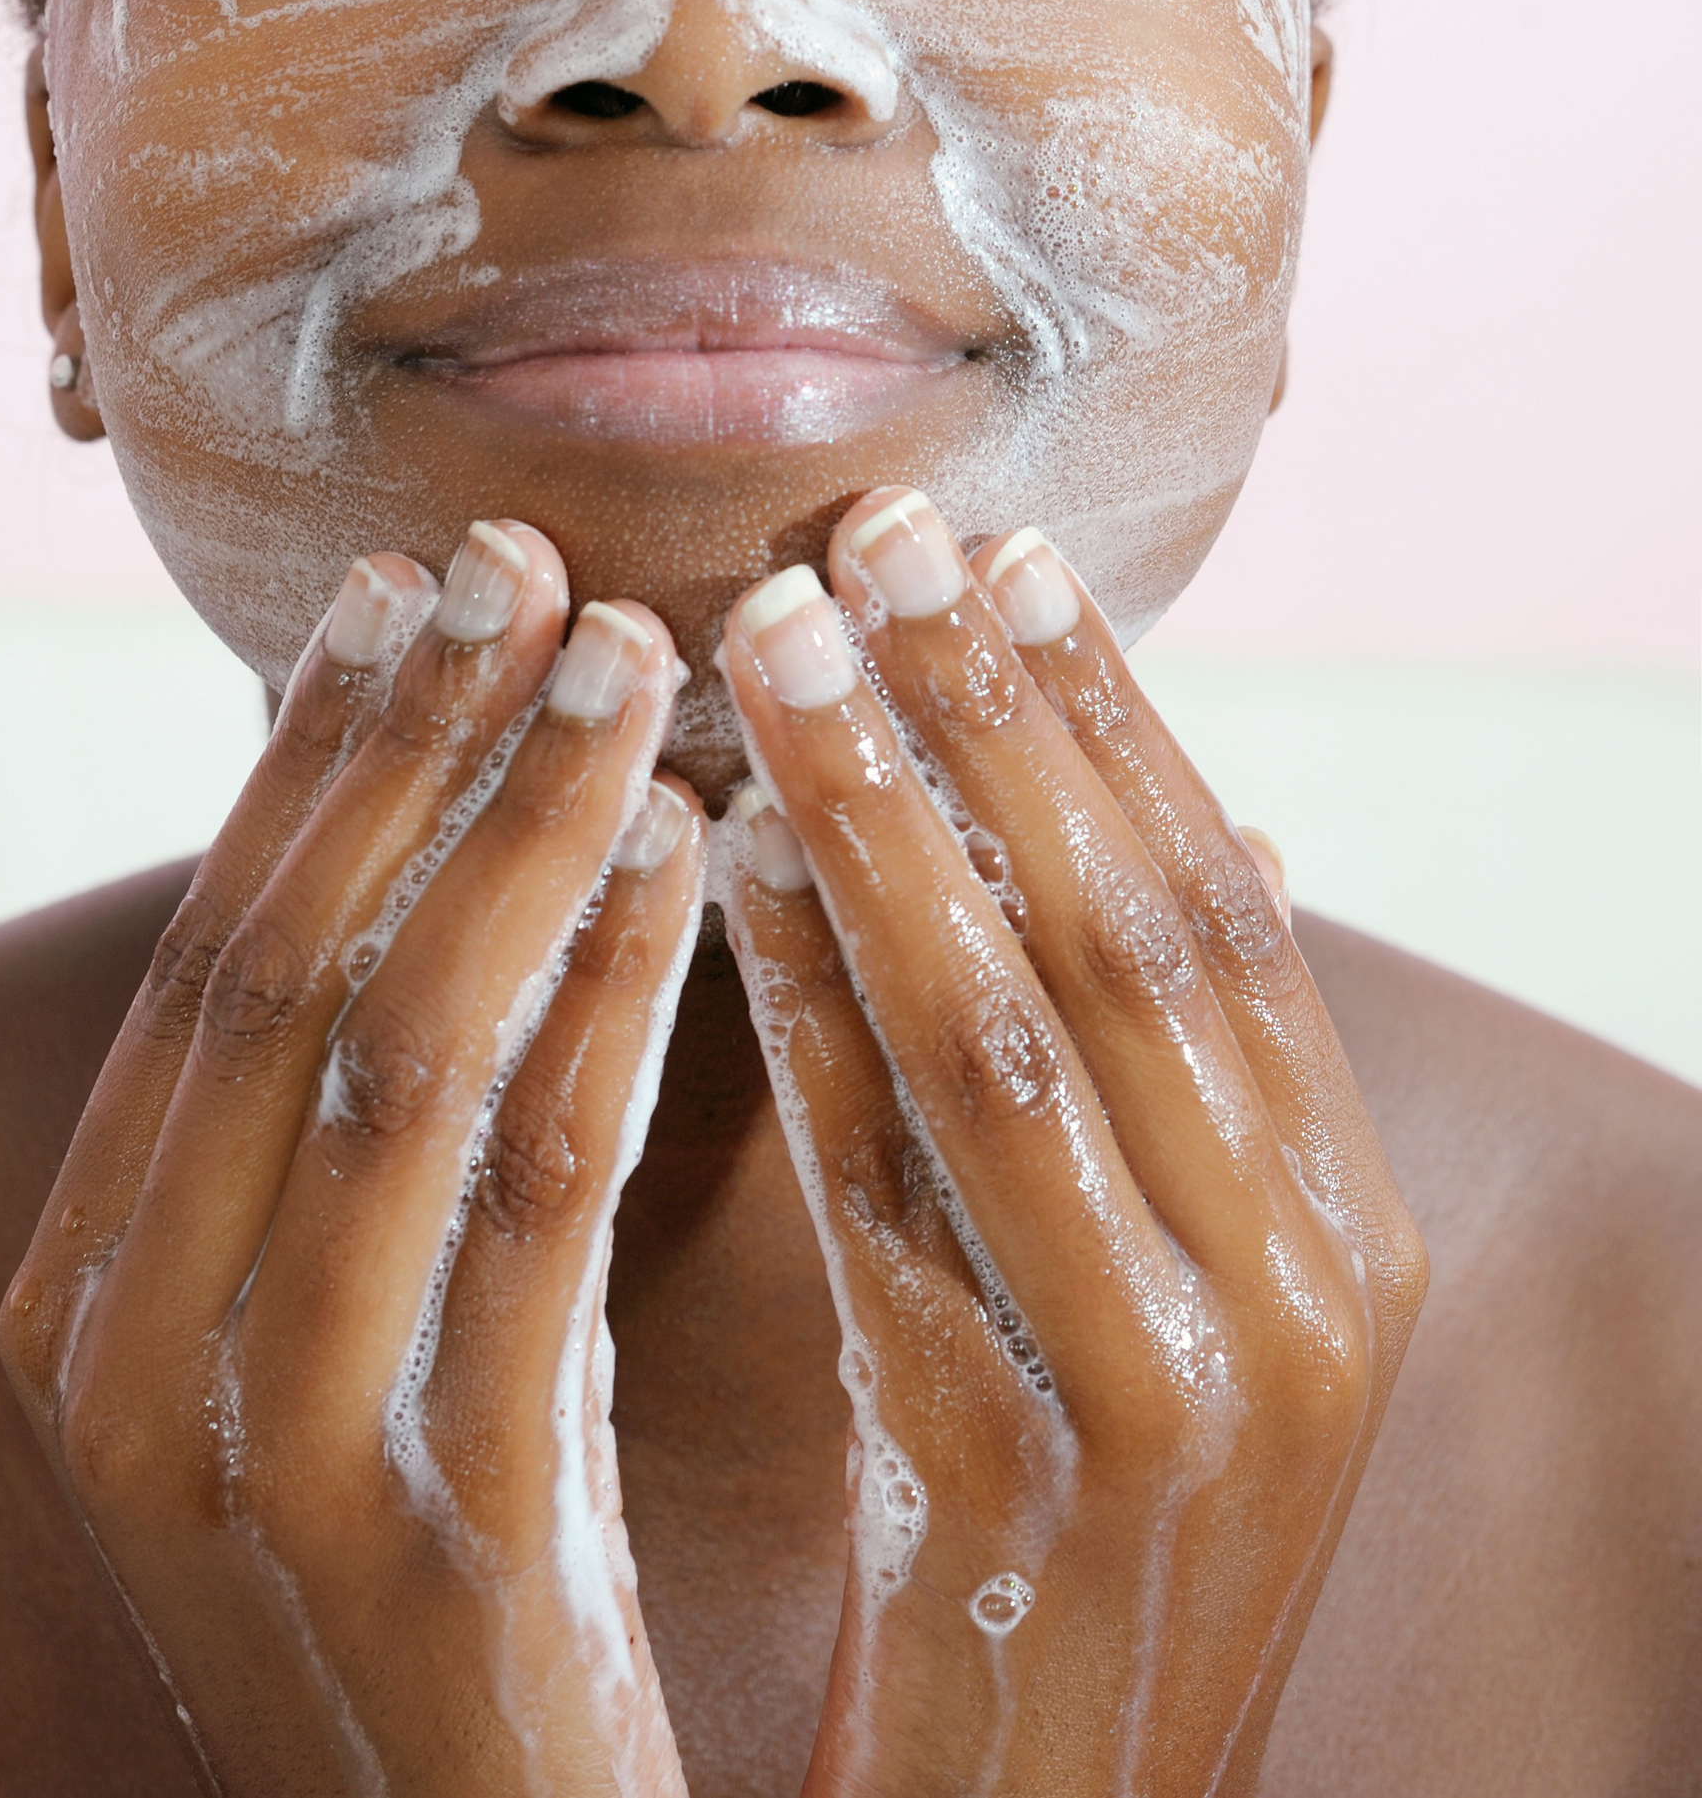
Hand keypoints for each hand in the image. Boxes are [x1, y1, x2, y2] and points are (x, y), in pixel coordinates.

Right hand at [0, 524, 702, 1797]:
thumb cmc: (443, 1568)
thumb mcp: (336, 1335)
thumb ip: (343, 1131)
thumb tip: (441, 826)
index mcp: (78, 1295)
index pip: (207, 957)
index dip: (315, 752)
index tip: (420, 575)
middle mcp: (120, 1362)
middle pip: (282, 971)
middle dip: (415, 747)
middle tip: (534, 559)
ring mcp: (260, 1448)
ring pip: (399, 1054)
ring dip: (522, 827)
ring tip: (638, 657)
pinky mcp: (433, 1520)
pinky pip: (533, 1198)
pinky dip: (609, 998)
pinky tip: (691, 855)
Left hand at [717, 491, 1427, 1797]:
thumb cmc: (1091, 1532)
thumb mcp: (1194, 1294)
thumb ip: (1199, 1076)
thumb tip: (1228, 814)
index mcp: (1348, 1228)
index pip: (1219, 906)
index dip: (1104, 715)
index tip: (995, 545)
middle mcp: (1300, 1296)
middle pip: (1126, 934)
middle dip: (985, 716)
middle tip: (861, 530)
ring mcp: (1170, 1393)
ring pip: (1004, 1033)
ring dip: (881, 813)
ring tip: (768, 640)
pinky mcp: (1010, 1481)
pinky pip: (885, 1192)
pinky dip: (804, 1011)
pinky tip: (716, 863)